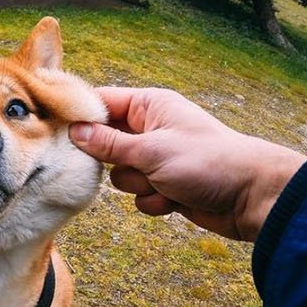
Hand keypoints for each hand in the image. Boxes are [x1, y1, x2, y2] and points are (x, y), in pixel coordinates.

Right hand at [69, 87, 306, 240]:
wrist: (250, 196)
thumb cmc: (207, 161)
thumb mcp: (152, 150)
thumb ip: (110, 144)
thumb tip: (75, 132)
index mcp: (150, 106)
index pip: (101, 103)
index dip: (79, 117)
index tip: (56, 132)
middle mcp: (152, 130)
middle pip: (105, 145)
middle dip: (117, 163)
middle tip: (132, 165)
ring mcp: (159, 160)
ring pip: (122, 177)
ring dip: (139, 186)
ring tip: (165, 184)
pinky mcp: (167, 187)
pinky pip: (141, 197)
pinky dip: (155, 202)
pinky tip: (176, 201)